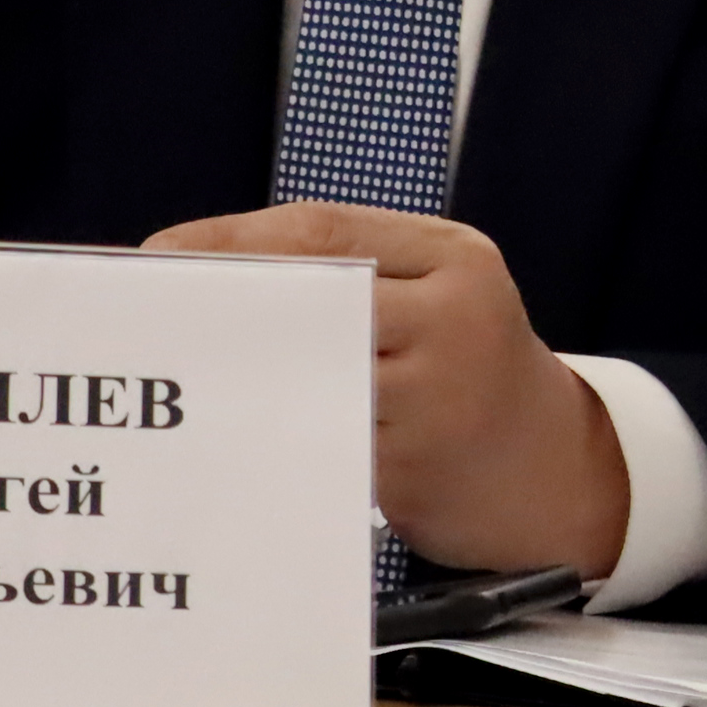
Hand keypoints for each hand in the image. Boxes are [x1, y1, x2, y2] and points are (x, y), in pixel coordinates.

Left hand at [142, 205, 629, 577]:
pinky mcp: (418, 461)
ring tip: (174, 376)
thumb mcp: (440, 304)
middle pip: (311, 295)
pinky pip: (320, 437)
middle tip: (149, 320)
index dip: (229, 241)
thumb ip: (357, 283)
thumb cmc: (468, 380)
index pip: (323, 232)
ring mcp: (441, 390)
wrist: (558, 474)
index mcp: (455, 257)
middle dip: (223, 306)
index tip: (154, 258)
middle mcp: (455, 314)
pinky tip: (223, 434)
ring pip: (310, 369)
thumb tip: (218, 282)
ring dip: (237, 375)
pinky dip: (269, 433)